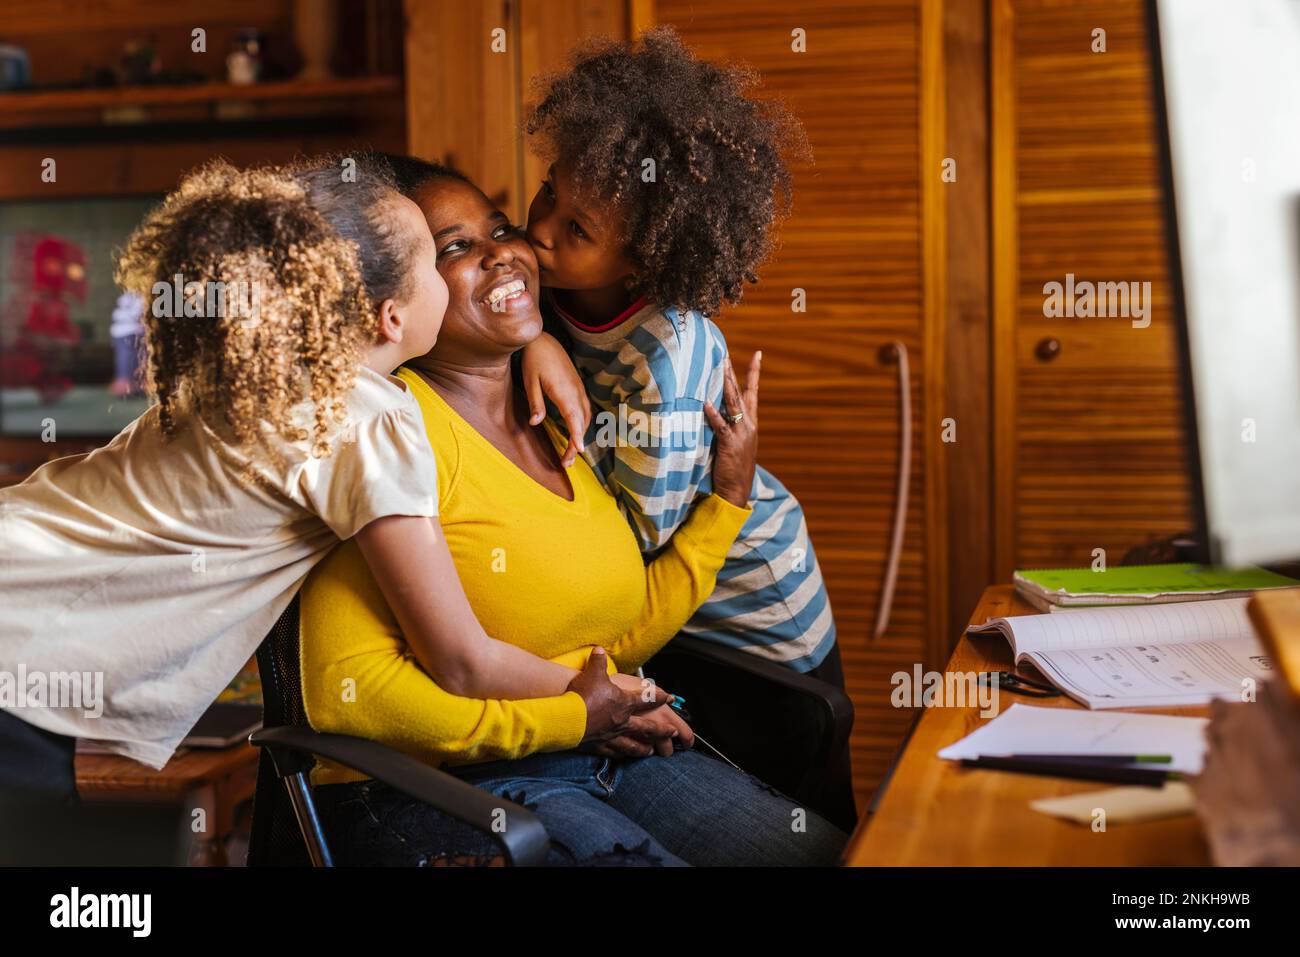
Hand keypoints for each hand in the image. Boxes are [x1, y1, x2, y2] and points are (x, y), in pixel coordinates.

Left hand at [520, 331, 590, 467]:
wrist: (544, 340)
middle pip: (581, 423)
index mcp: (564, 391)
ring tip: (571, 452)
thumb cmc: (535, 360)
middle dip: (576, 443)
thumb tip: (535, 423)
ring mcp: (579, 389)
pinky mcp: (578, 387)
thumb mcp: (530, 381)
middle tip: (566, 463)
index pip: (574, 418)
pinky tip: (575, 431)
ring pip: (585, 417)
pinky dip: (582, 424)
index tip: (579, 451)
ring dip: (580, 435)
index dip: (577, 436)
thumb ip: (535, 403)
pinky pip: (585, 410)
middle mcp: (576, 392)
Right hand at [567, 648, 670, 748]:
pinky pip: (615, 753)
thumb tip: (599, 649)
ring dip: (644, 748)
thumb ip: (598, 661)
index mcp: (623, 702)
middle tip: (674, 732)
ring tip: (651, 751)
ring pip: (634, 744)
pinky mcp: (600, 746)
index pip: (647, 699)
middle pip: (648, 727)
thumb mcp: (592, 673)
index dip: (660, 697)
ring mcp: (612, 736)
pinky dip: (622, 755)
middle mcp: (622, 721)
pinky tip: (625, 757)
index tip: (670, 698)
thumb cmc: (581, 696)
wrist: (567, 719)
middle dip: (662, 729)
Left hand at [704, 351, 760, 508]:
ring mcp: (741, 434)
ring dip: (725, 385)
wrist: (737, 490)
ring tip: (719, 368)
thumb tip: (713, 407)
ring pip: (733, 404)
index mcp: (750, 423)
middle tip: (725, 354)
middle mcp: (748, 424)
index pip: (753, 391)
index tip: (758, 354)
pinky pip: (721, 425)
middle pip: (741, 392)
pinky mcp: (730, 444)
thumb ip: (728, 425)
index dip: (754, 372)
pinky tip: (706, 403)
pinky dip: (714, 414)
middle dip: (732, 373)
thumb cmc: (733, 467)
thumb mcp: (734, 442)